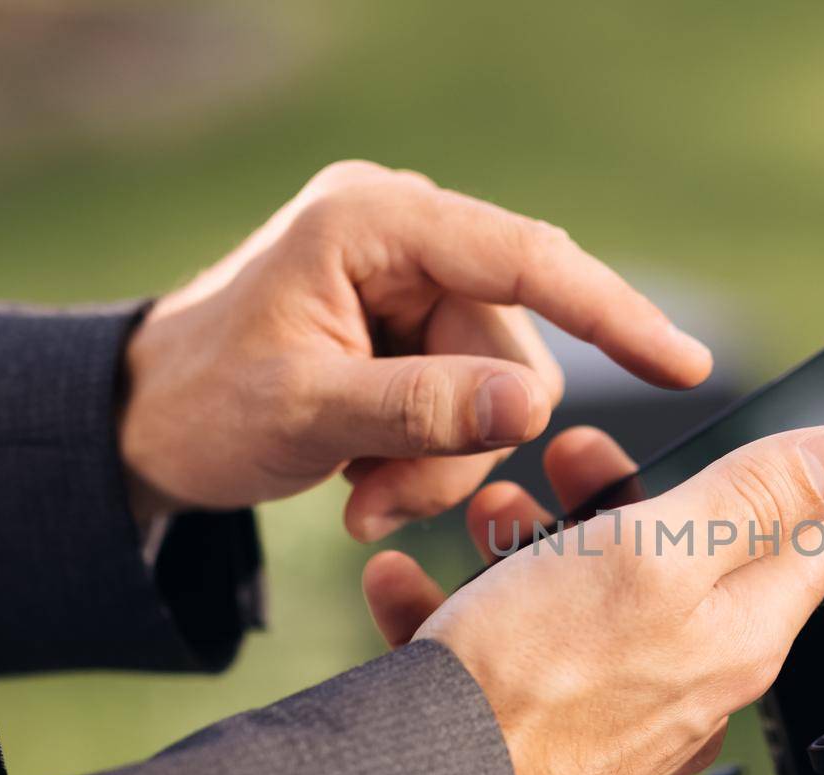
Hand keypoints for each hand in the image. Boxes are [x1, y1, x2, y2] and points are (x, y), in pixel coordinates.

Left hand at [119, 160, 710, 539]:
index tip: (683, 363)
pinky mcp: (411, 330)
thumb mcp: (306, 412)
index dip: (613, 313)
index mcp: (375, 222)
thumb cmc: (200, 405)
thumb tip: (532, 404)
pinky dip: (429, 460)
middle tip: (384, 501)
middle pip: (513, 346)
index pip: (526, 258)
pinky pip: (469, 402)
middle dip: (463, 440)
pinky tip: (367, 480)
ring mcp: (410, 284)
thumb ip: (422, 408)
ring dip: (441, 464)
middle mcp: (405, 238)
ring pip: (498, 389)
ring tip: (366, 498)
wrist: (140, 426)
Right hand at [363, 424, 823, 774]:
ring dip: (534, 540)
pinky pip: (511, 650)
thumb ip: (755, 499)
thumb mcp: (658, 552)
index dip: (786, 472)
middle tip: (573, 454)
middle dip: (628, 491)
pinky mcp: (541, 731)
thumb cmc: (540, 678)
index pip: (810, 540)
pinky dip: (463, 605)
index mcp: (740, 634)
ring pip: (590, 596)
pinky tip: (408, 584)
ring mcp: (616, 710)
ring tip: (485, 511)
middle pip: (686, 557)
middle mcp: (691, 679)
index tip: (745, 432)